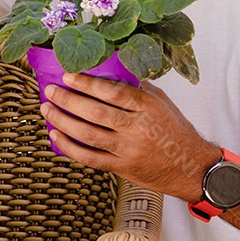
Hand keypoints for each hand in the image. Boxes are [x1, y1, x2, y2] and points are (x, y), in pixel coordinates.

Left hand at [39, 72, 220, 198]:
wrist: (191, 167)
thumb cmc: (175, 130)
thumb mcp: (162, 103)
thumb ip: (137, 89)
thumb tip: (109, 71)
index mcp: (149, 107)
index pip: (113, 92)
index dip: (87, 83)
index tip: (68, 76)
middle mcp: (138, 128)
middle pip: (96, 112)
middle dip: (68, 100)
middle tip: (51, 91)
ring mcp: (129, 150)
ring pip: (88, 135)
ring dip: (63, 121)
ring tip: (48, 110)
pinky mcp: (122, 168)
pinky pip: (90, 158)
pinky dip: (70, 147)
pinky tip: (56, 136)